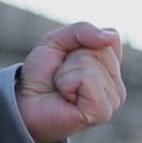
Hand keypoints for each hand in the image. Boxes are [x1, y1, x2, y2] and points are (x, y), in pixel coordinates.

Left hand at [15, 22, 126, 142]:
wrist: (25, 103)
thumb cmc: (42, 75)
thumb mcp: (56, 41)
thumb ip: (82, 30)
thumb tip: (112, 36)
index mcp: (110, 68)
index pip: (109, 37)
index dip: (78, 42)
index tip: (66, 58)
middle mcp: (116, 85)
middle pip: (99, 50)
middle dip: (70, 59)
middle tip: (60, 76)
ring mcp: (113, 100)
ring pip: (90, 65)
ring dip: (65, 73)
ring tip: (61, 88)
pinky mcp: (103, 111)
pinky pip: (86, 79)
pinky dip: (67, 82)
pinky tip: (65, 97)